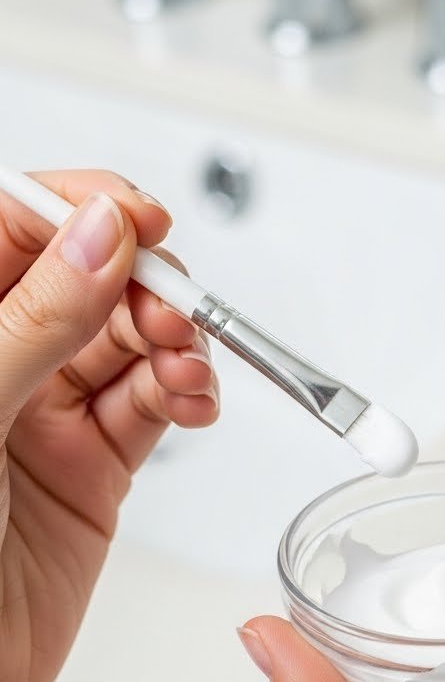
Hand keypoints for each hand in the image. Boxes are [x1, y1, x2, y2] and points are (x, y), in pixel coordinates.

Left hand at [0, 170, 218, 681]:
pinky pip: (151, 408)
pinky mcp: (90, 470)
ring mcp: (42, 417)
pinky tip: (191, 400)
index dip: (79, 211)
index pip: (14, 228)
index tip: (135, 220)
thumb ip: (35, 321)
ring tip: (185, 367)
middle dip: (142, 283)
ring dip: (174, 342)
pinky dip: (184, 395)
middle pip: (87, 280)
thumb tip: (99, 235)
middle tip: (170, 309)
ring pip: (128, 342)